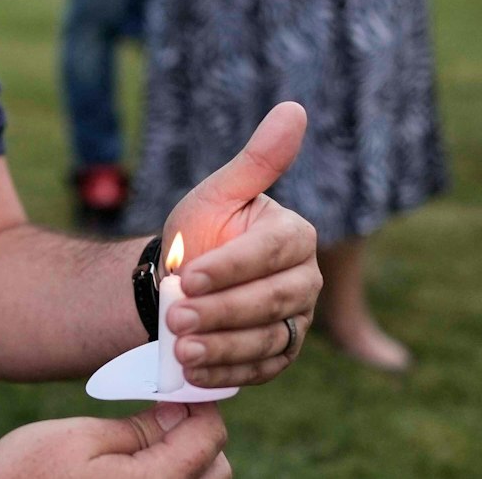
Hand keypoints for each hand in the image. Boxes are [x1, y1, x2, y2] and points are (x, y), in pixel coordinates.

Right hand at [0, 403, 229, 478]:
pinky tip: (136, 467)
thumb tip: (182, 410)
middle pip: (216, 470)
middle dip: (198, 436)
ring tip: (148, 441)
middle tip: (162, 413)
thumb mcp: (80, 437)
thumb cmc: (25, 475)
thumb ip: (140, 428)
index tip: (179, 387)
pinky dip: (167, 478)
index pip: (210, 440)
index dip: (201, 405)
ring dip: (186, 462)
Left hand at [159, 102, 320, 389]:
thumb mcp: (218, 193)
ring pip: (266, 339)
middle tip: (176, 318)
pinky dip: (225, 373)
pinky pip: (259, 369)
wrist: (178, 282)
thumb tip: (293, 108)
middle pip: (272, 301)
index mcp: (295, 236)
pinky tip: (192, 371)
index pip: (269, 254)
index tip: (188, 278)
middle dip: (221, 311)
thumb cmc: (199, 232)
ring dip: (222, 346)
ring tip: (180, 348)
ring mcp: (295, 322)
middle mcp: (306, 280)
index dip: (230, 268)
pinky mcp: (278, 355)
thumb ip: (257, 159)